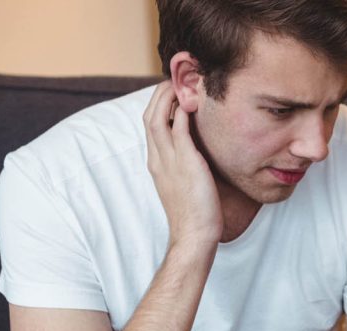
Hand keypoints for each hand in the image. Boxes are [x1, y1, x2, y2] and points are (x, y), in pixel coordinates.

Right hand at [143, 81, 223, 247]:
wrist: (194, 235)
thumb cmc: (195, 214)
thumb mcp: (185, 184)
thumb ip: (185, 165)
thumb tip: (197, 154)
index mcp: (156, 163)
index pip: (150, 125)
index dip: (159, 106)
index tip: (173, 93)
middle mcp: (158, 158)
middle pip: (148, 115)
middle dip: (159, 94)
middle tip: (175, 80)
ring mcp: (168, 160)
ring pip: (157, 117)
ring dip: (168, 97)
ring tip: (182, 83)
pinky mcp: (186, 162)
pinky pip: (179, 128)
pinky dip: (183, 112)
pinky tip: (193, 102)